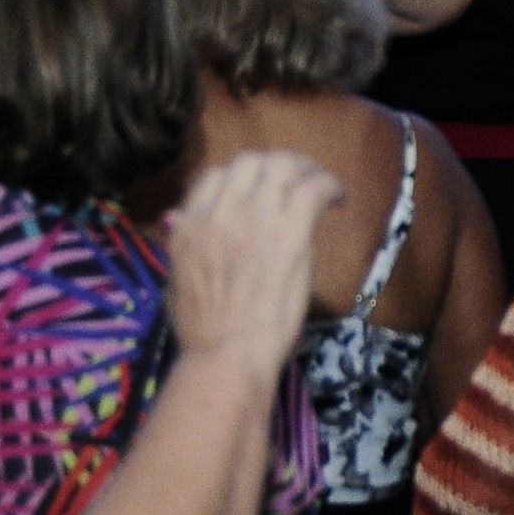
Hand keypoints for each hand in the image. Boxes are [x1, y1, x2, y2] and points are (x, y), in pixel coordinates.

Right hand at [161, 151, 340, 376]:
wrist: (226, 352)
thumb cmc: (202, 330)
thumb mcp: (177, 279)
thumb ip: (181, 243)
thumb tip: (175, 219)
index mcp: (191, 223)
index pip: (216, 176)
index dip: (242, 178)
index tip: (261, 190)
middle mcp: (221, 211)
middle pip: (250, 162)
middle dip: (275, 164)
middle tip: (296, 179)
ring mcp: (256, 217)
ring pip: (283, 166)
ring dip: (307, 169)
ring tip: (321, 182)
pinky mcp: (290, 232)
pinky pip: (313, 188)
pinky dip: (329, 185)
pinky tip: (338, 196)